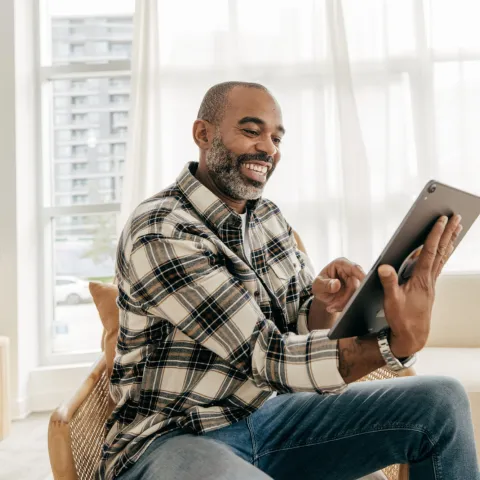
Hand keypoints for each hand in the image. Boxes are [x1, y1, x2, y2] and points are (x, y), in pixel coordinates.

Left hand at [312, 258, 365, 313]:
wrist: (322, 295)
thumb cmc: (319, 285)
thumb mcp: (318, 285)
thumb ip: (326, 284)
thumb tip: (336, 284)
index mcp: (341, 264)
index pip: (354, 268)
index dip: (360, 274)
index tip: (364, 281)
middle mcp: (350, 272)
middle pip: (356, 285)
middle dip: (345, 298)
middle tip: (333, 305)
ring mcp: (354, 282)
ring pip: (355, 295)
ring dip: (344, 303)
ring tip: (331, 307)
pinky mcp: (356, 292)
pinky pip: (354, 301)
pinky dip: (344, 306)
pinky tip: (334, 307)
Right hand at [378, 214, 462, 357]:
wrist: (412, 336)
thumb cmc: (402, 319)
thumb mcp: (391, 301)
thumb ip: (389, 283)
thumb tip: (384, 266)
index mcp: (420, 279)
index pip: (429, 252)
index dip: (435, 235)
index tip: (441, 220)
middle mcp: (429, 279)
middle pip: (441, 251)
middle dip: (448, 233)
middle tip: (456, 217)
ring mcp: (431, 283)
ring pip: (442, 257)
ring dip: (449, 241)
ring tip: (456, 228)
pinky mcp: (428, 286)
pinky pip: (439, 264)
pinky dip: (443, 253)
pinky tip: (445, 249)